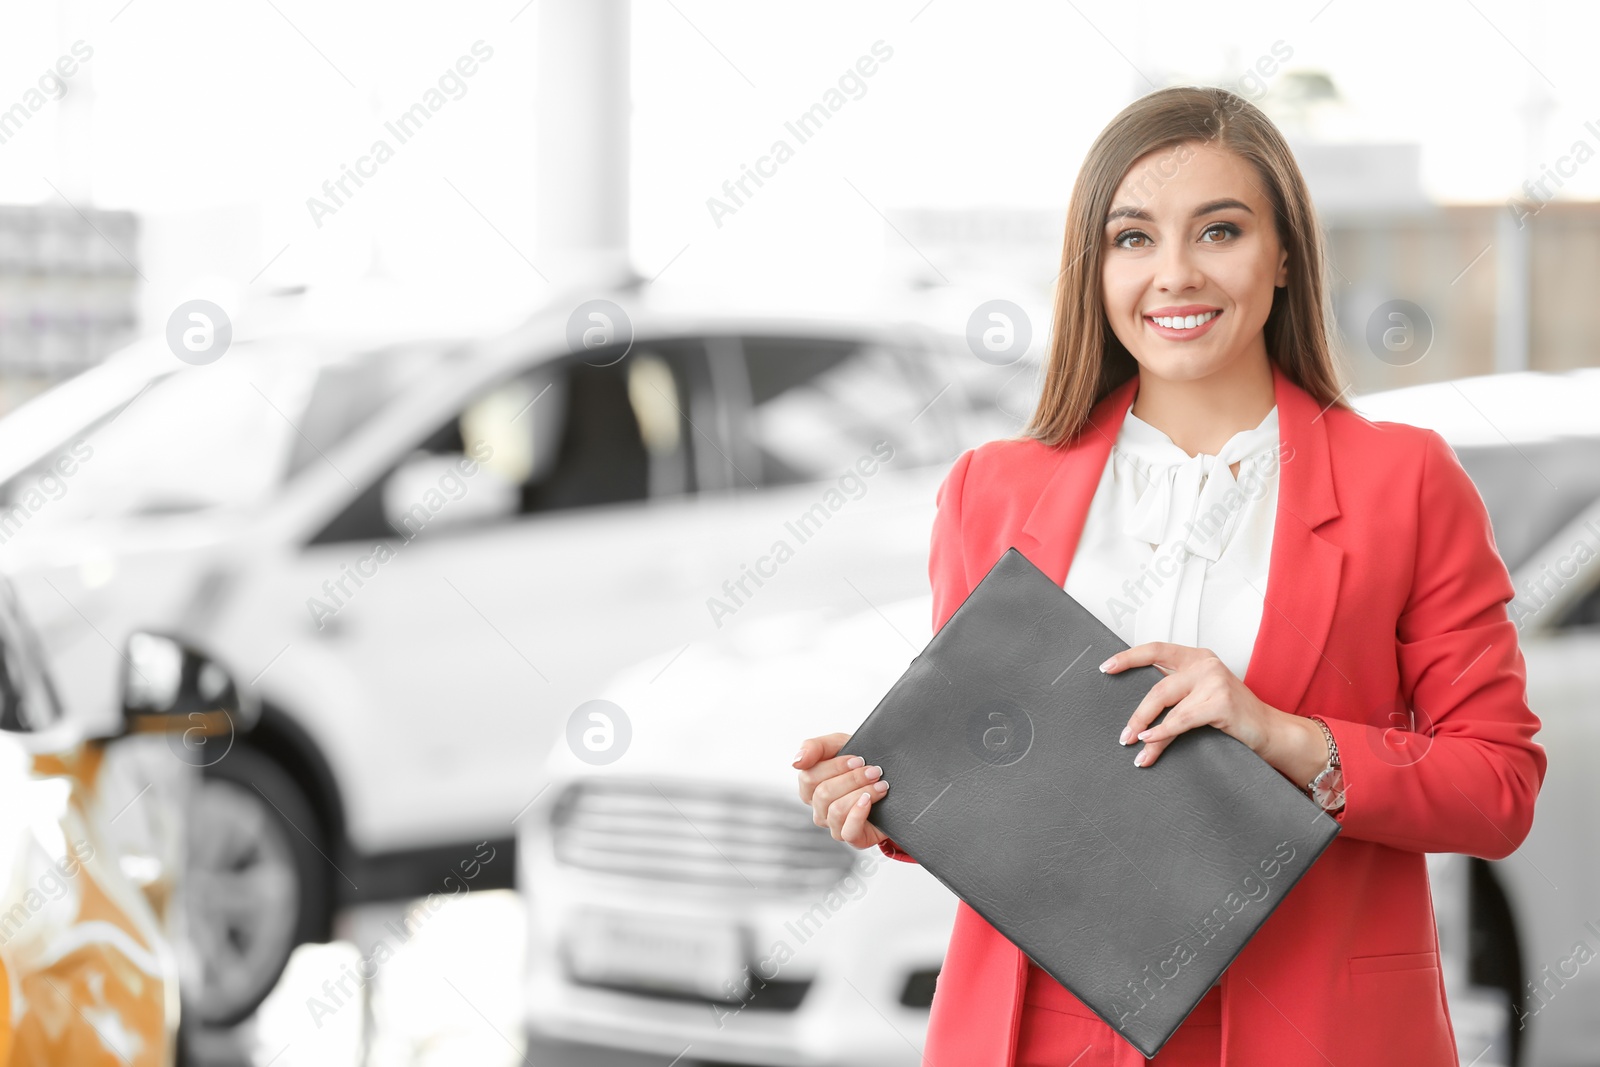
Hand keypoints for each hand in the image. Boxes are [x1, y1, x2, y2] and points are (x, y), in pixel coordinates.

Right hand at [793, 732, 889, 849]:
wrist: (892, 781)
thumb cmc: (859, 762)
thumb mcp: (837, 745)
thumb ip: (813, 747)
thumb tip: (796, 762)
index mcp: (810, 787)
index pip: (808, 778)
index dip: (835, 767)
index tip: (859, 759)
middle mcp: (819, 808)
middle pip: (823, 793)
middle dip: (852, 779)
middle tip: (874, 771)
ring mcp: (834, 825)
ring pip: (836, 810)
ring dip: (862, 793)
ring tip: (880, 785)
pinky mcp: (853, 838)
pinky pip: (848, 831)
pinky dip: (859, 814)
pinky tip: (870, 801)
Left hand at [1106, 642, 1290, 770]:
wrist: (1271, 731)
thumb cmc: (1233, 716)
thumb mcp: (1200, 699)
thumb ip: (1175, 695)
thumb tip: (1137, 716)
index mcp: (1196, 657)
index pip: (1155, 650)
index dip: (1128, 658)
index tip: (1106, 668)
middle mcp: (1204, 663)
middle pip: (1157, 687)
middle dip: (1137, 714)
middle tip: (1124, 736)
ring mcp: (1214, 680)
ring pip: (1167, 705)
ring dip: (1147, 730)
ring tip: (1136, 748)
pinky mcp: (1221, 701)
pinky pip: (1182, 720)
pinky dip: (1163, 733)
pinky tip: (1151, 742)